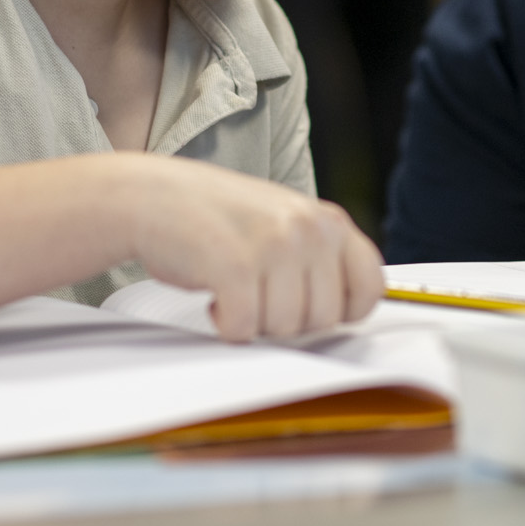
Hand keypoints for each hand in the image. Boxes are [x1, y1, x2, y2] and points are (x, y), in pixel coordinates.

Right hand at [121, 158, 382, 341]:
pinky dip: (226, 325)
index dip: (344, 311)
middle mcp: (309, 229)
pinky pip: (245, 328)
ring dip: (254, 321)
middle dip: (289, 320)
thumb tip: (351, 308)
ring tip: (235, 287)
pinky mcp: (236, 265)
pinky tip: (215, 297)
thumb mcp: (287, 223)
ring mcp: (275, 245)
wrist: (153, 197)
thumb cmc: (219, 218)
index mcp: (328, 220)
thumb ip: (321, 257)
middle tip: (258, 294)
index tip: (314, 310)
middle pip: (325, 318)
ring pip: (285, 328)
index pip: (371, 286)